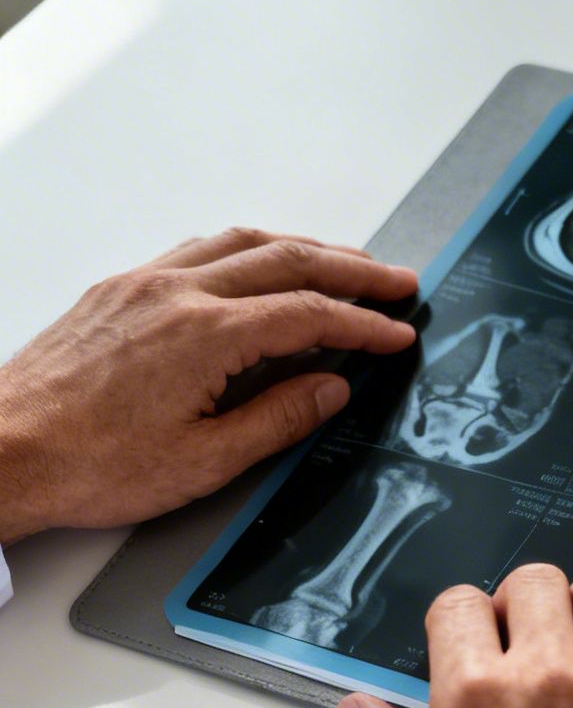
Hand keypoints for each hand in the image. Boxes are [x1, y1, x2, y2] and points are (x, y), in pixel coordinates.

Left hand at [0, 229, 417, 543]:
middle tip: (396, 281)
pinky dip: (247, 249)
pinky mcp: (117, 291)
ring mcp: (142, 285)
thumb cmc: (88, 464)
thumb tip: (330, 389)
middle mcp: (174, 294)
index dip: (363, 323)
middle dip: (353, 268)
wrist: (2, 454)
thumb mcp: (204, 461)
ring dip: (303, 247)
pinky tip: (260, 262)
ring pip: (241, 242)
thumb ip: (279, 418)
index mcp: (203, 335)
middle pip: (287, 260)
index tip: (398, 332)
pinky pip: (197, 249)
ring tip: (344, 262)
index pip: (309, 314)